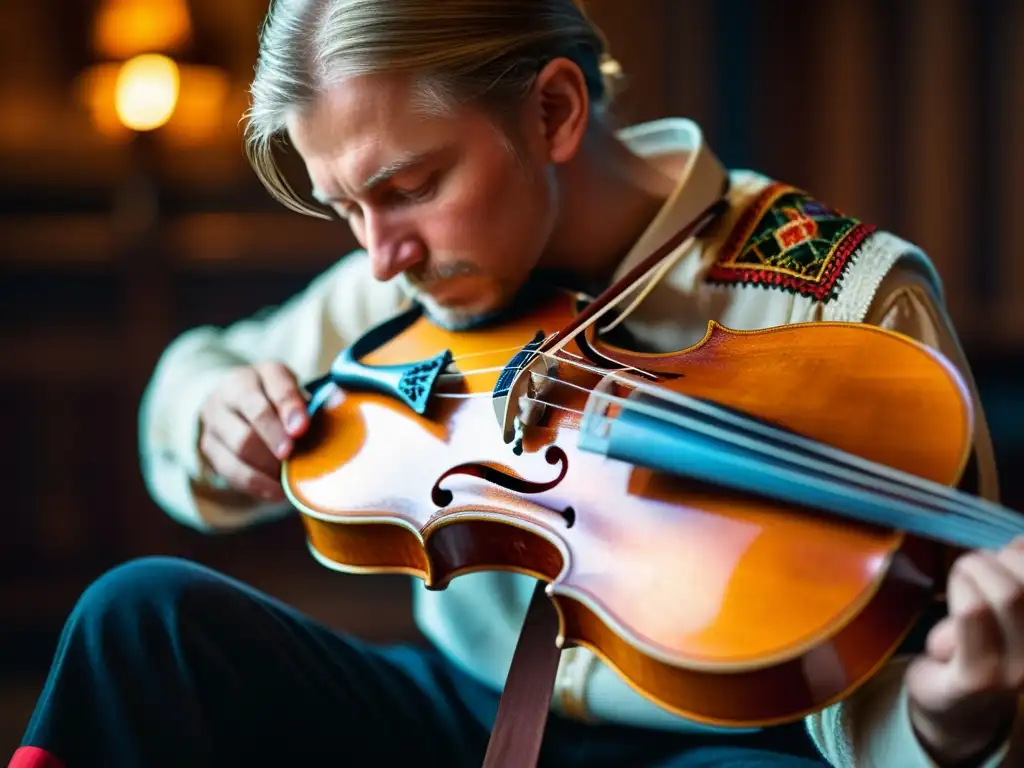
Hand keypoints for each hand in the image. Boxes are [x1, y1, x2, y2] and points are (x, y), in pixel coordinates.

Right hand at [198, 361, 309, 500]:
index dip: (290, 408)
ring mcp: (216, 418)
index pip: (278, 385)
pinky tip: (276, 492)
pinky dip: (255, 484)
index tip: (302, 429)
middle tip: (291, 457)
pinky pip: (229, 470)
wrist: (235, 407)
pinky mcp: (208, 446)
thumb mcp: (297, 395)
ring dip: (266, 466)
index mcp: (264, 373)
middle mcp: (233, 390)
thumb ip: (315, 402)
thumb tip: (341, 403)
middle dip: (275, 438)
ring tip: (287, 479)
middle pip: (254, 414)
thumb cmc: (278, 403)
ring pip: (238, 445)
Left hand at [906, 536, 1023, 764]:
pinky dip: (962, 589)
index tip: (1007, 548)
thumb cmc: (979, 650)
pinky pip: (973, 614)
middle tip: (973, 563)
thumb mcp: (1005, 616)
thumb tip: (1019, 540)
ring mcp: (1015, 671)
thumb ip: (1015, 582)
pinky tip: (954, 589)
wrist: (952, 710)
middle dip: (995, 559)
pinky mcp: (978, 677)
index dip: (1023, 552)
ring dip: (974, 569)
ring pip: (1006, 594)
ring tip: (962, 575)